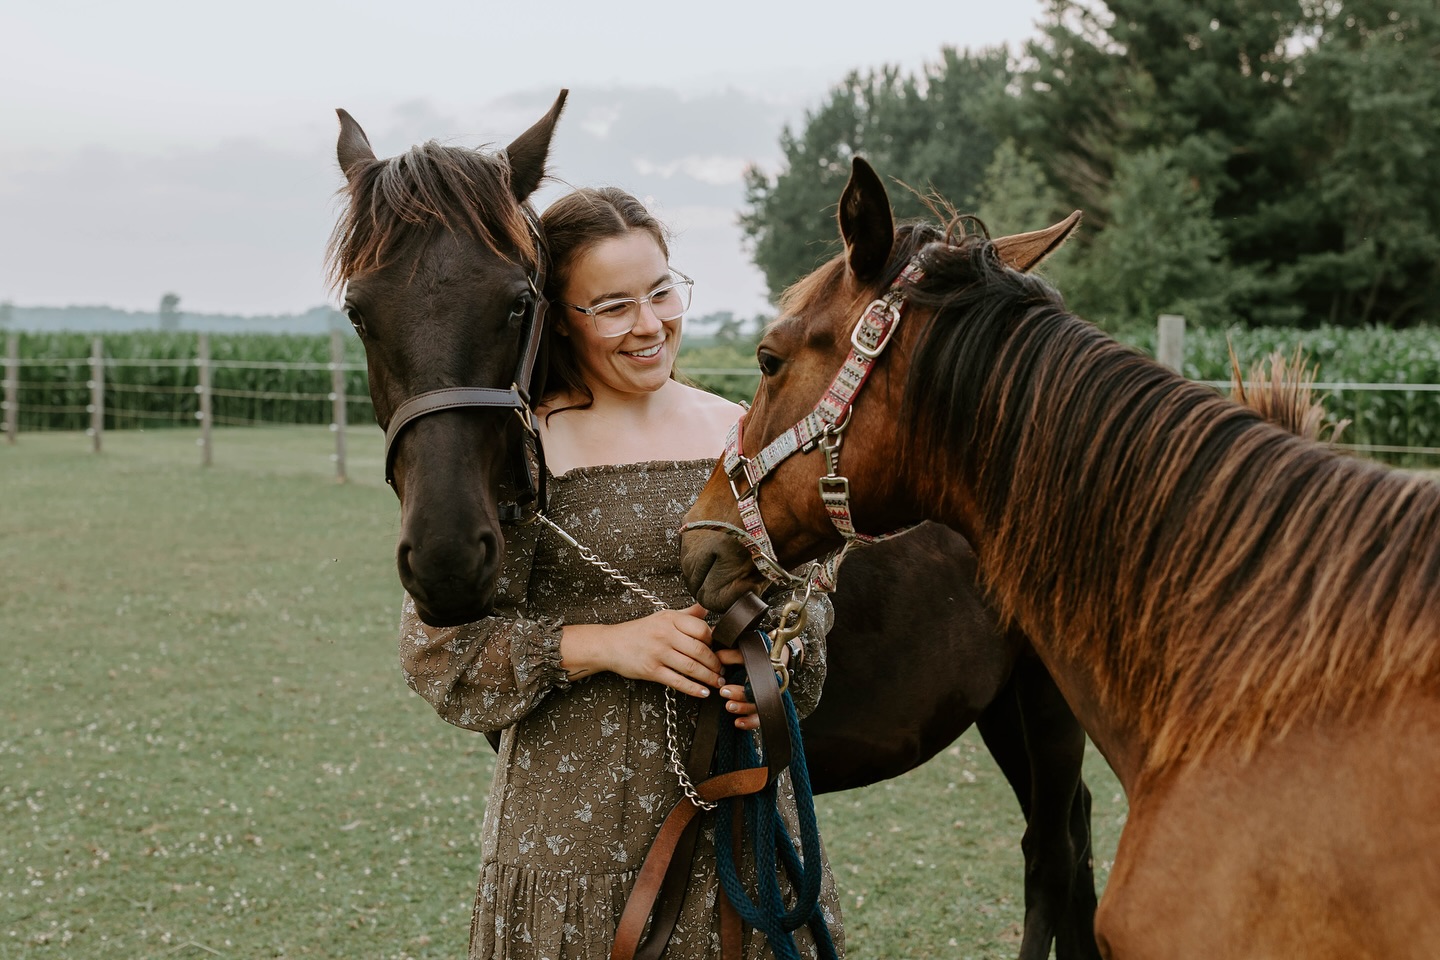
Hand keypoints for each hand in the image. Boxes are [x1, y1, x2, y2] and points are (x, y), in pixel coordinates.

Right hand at [561, 604, 722, 697]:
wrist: (611, 644)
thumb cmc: (639, 631)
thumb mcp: (662, 617)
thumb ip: (686, 614)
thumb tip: (707, 607)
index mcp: (670, 619)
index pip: (701, 629)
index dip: (714, 641)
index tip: (720, 650)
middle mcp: (664, 634)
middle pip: (699, 650)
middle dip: (715, 663)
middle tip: (724, 670)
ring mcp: (658, 653)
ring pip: (691, 667)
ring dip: (709, 677)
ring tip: (718, 682)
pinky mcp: (651, 670)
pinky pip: (677, 681)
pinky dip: (693, 689)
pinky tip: (703, 692)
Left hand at [715, 641, 792, 730]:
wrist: (778, 662)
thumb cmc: (759, 658)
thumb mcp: (745, 653)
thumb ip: (732, 655)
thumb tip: (717, 657)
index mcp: (766, 668)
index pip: (754, 669)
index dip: (738, 670)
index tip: (723, 676)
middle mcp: (769, 683)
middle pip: (756, 691)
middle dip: (739, 693)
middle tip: (724, 692)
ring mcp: (767, 697)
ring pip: (758, 706)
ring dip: (743, 707)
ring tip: (729, 706)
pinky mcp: (764, 710)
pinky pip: (759, 719)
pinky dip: (749, 722)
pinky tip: (737, 723)